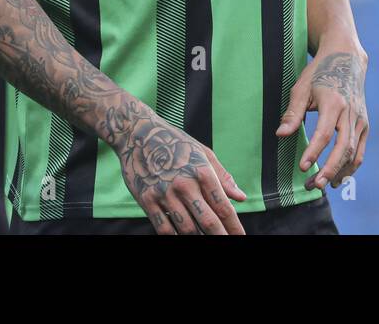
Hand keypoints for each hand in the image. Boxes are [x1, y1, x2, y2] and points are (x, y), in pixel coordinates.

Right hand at [115, 113, 247, 234]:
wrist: (137, 133)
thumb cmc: (174, 142)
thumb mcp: (203, 153)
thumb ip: (223, 177)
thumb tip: (241, 197)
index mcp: (202, 171)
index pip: (223, 206)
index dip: (234, 226)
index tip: (241, 237)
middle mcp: (185, 184)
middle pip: (208, 221)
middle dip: (220, 236)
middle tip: (229, 244)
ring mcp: (164, 193)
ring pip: (187, 229)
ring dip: (198, 239)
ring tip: (206, 240)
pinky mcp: (147, 200)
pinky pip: (163, 228)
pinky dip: (175, 237)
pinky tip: (183, 238)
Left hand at [277, 47, 368, 190]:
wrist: (346, 59)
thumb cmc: (319, 73)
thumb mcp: (301, 88)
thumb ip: (293, 113)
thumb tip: (280, 135)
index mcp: (333, 102)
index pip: (324, 133)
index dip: (314, 152)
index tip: (302, 167)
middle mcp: (350, 112)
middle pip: (343, 147)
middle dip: (329, 169)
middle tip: (314, 185)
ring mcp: (360, 119)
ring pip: (353, 152)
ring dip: (338, 171)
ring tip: (322, 185)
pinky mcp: (365, 124)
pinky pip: (360, 150)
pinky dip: (350, 166)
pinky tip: (337, 177)